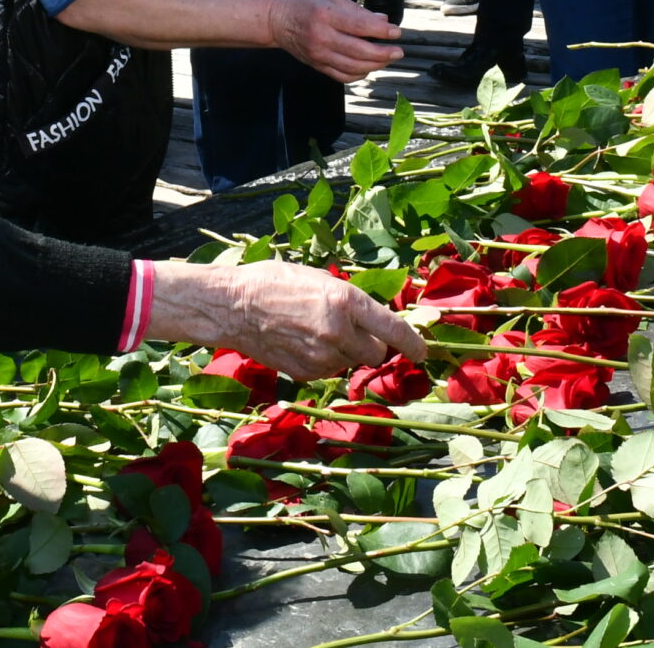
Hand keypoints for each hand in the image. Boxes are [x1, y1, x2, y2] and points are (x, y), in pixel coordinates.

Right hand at [147, 258, 425, 380]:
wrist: (231, 307)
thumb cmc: (273, 282)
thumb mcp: (318, 279)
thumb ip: (350, 300)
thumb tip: (375, 319)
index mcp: (345, 301)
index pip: (393, 329)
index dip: (413, 344)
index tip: (423, 353)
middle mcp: (338, 332)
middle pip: (375, 353)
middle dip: (371, 345)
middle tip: (352, 331)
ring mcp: (321, 357)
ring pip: (351, 364)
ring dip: (345, 353)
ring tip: (316, 332)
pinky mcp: (305, 374)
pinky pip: (328, 372)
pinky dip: (324, 362)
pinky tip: (302, 343)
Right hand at [269, 0, 402, 83]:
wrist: (279, 22)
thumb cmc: (307, 6)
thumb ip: (358, 10)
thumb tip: (383, 20)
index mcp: (326, 15)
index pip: (359, 26)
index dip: (381, 31)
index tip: (396, 32)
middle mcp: (322, 36)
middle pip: (359, 50)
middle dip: (383, 53)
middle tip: (398, 51)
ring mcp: (319, 54)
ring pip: (353, 67)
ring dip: (375, 65)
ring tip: (387, 59)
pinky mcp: (317, 65)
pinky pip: (342, 76)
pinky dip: (359, 74)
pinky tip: (368, 67)